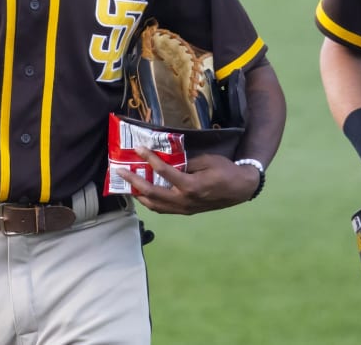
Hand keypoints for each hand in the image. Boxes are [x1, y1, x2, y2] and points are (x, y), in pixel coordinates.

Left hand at [117, 147, 258, 214]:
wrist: (240, 189)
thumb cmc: (226, 171)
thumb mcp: (208, 160)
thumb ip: (186, 162)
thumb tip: (168, 161)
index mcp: (191, 186)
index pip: (165, 172)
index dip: (150, 160)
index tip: (139, 149)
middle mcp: (184, 200)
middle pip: (152, 193)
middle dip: (134, 182)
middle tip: (121, 170)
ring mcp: (184, 209)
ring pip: (154, 205)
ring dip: (138, 194)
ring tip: (127, 184)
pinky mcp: (185, 211)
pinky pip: (162, 209)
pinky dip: (150, 202)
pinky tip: (143, 194)